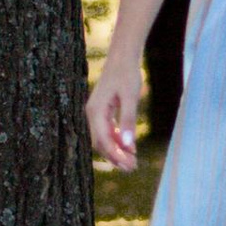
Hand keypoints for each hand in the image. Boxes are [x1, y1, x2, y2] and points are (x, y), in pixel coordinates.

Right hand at [87, 53, 142, 173]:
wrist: (123, 56)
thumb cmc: (127, 74)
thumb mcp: (130, 97)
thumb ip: (128, 120)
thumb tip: (128, 145)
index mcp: (95, 112)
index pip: (103, 141)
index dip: (116, 156)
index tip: (130, 166)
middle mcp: (92, 114)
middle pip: (101, 143)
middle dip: (116, 157)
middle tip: (133, 168)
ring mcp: (96, 113)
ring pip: (104, 139)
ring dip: (117, 150)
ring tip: (132, 161)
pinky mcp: (103, 110)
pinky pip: (108, 131)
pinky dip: (118, 140)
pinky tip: (130, 147)